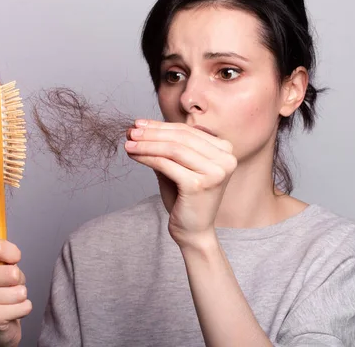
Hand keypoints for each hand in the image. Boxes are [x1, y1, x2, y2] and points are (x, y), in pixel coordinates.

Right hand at [0, 224, 31, 346]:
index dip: (13, 253)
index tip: (13, 259)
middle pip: (12, 272)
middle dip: (18, 279)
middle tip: (7, 285)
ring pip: (20, 290)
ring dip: (20, 295)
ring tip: (8, 298)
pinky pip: (24, 305)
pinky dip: (23, 308)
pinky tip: (11, 311)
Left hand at [125, 119, 236, 246]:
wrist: (193, 231)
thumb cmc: (186, 198)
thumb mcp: (178, 167)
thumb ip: (166, 147)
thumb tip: (140, 128)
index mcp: (225, 150)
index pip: (188, 131)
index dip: (161, 125)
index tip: (139, 124)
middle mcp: (225, 159)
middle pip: (181, 137)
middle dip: (152, 132)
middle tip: (131, 131)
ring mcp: (215, 172)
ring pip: (173, 149)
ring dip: (147, 144)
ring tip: (128, 143)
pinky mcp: (199, 185)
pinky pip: (167, 164)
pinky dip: (147, 157)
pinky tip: (134, 156)